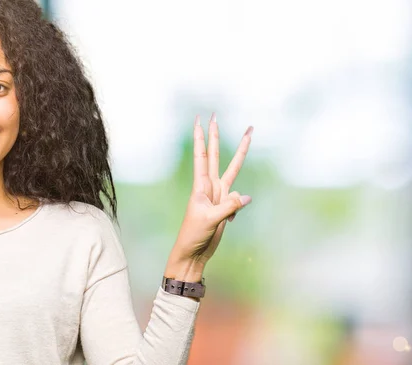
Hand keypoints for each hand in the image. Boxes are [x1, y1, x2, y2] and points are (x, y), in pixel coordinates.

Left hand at [172, 113, 252, 265]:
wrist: (194, 253)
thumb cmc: (194, 234)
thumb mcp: (210, 219)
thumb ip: (229, 206)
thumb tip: (246, 196)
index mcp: (200, 186)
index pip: (201, 156)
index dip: (201, 138)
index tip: (200, 120)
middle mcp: (209, 186)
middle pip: (215, 154)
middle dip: (215, 135)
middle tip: (215, 115)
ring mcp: (219, 195)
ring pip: (233, 170)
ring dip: (240, 154)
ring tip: (249, 132)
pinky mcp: (226, 207)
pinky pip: (239, 201)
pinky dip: (237, 210)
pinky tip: (228, 221)